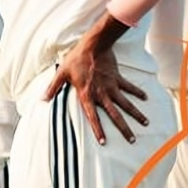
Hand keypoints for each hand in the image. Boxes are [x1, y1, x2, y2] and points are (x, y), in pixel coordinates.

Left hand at [44, 29, 147, 144]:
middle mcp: (101, 93)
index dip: (97, 129)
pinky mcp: (118, 78)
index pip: (93, 116)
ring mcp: (112, 86)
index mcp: (87, 95)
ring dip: (136, 113)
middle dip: (124, 128)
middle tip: (132, 140)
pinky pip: (129, 87)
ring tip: (145, 123)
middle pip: (114, 115)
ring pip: (126, 104)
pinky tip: (145, 98)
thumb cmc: (75, 59)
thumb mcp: (61, 73)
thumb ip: (53, 88)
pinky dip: (137, 92)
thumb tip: (42, 99)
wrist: (92, 45)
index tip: (104, 142)